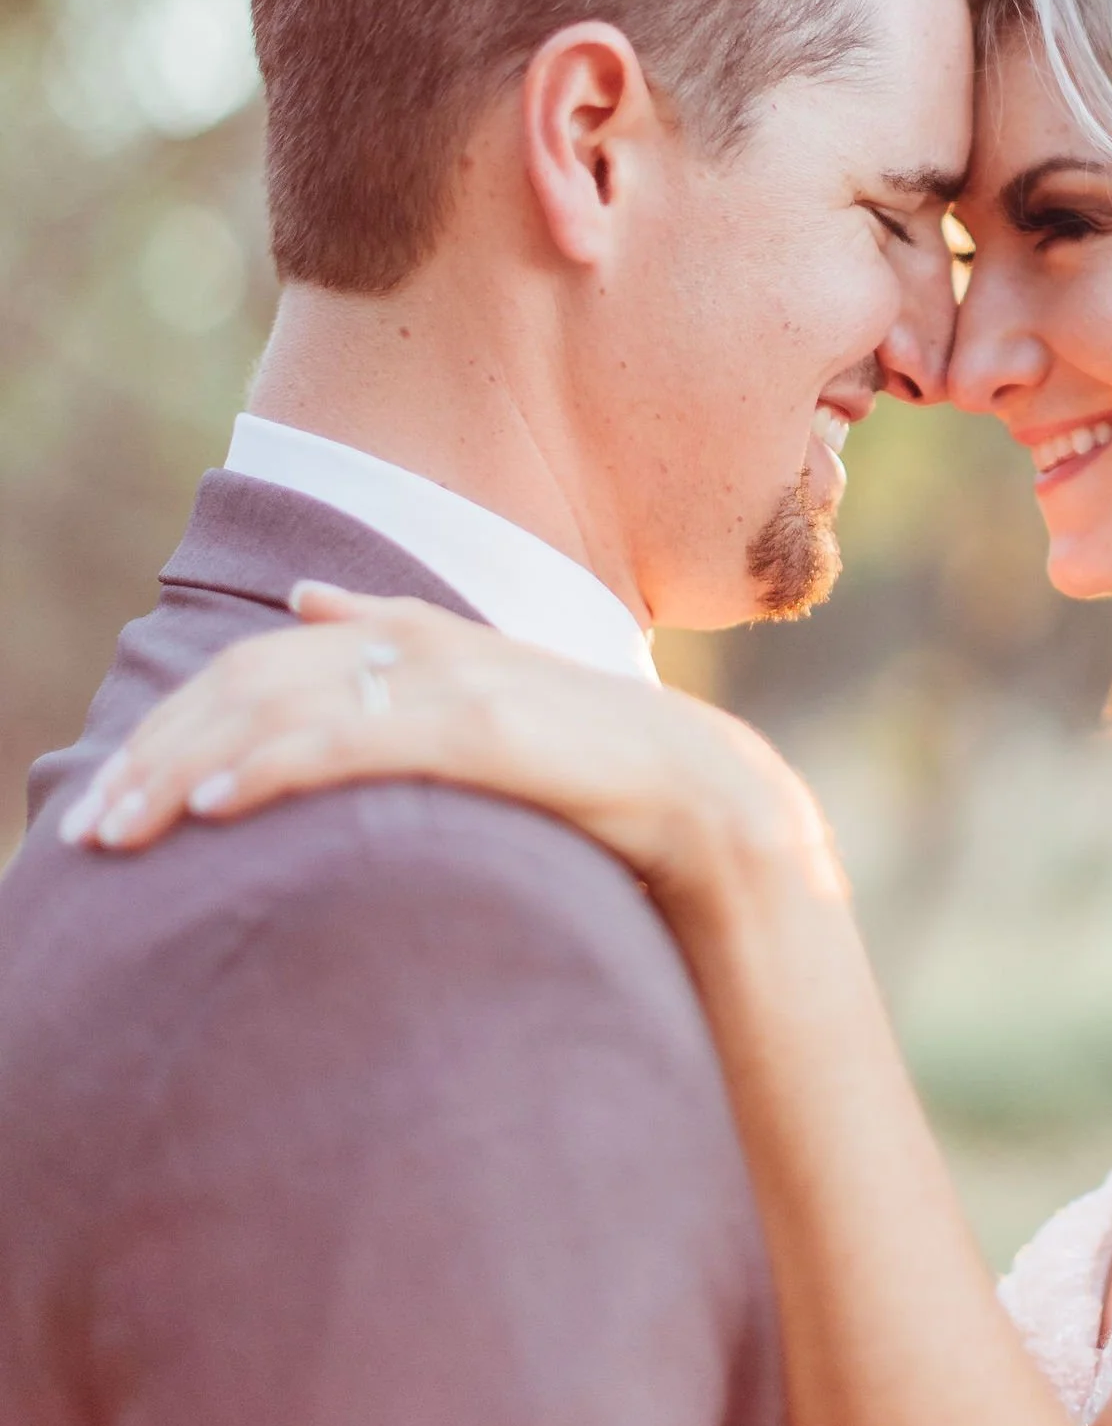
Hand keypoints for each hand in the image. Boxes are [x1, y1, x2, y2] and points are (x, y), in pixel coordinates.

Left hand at [57, 585, 842, 918]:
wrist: (706, 797)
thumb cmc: (593, 767)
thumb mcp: (481, 694)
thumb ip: (398, 646)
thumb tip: (309, 598)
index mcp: (419, 634)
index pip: (267, 658)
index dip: (186, 711)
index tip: (124, 780)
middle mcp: (425, 641)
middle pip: (252, 680)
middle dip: (159, 748)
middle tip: (93, 823)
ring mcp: (449, 679)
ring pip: (279, 707)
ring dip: (183, 766)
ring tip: (121, 827)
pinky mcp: (474, 725)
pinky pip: (346, 739)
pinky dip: (266, 766)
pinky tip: (209, 803)